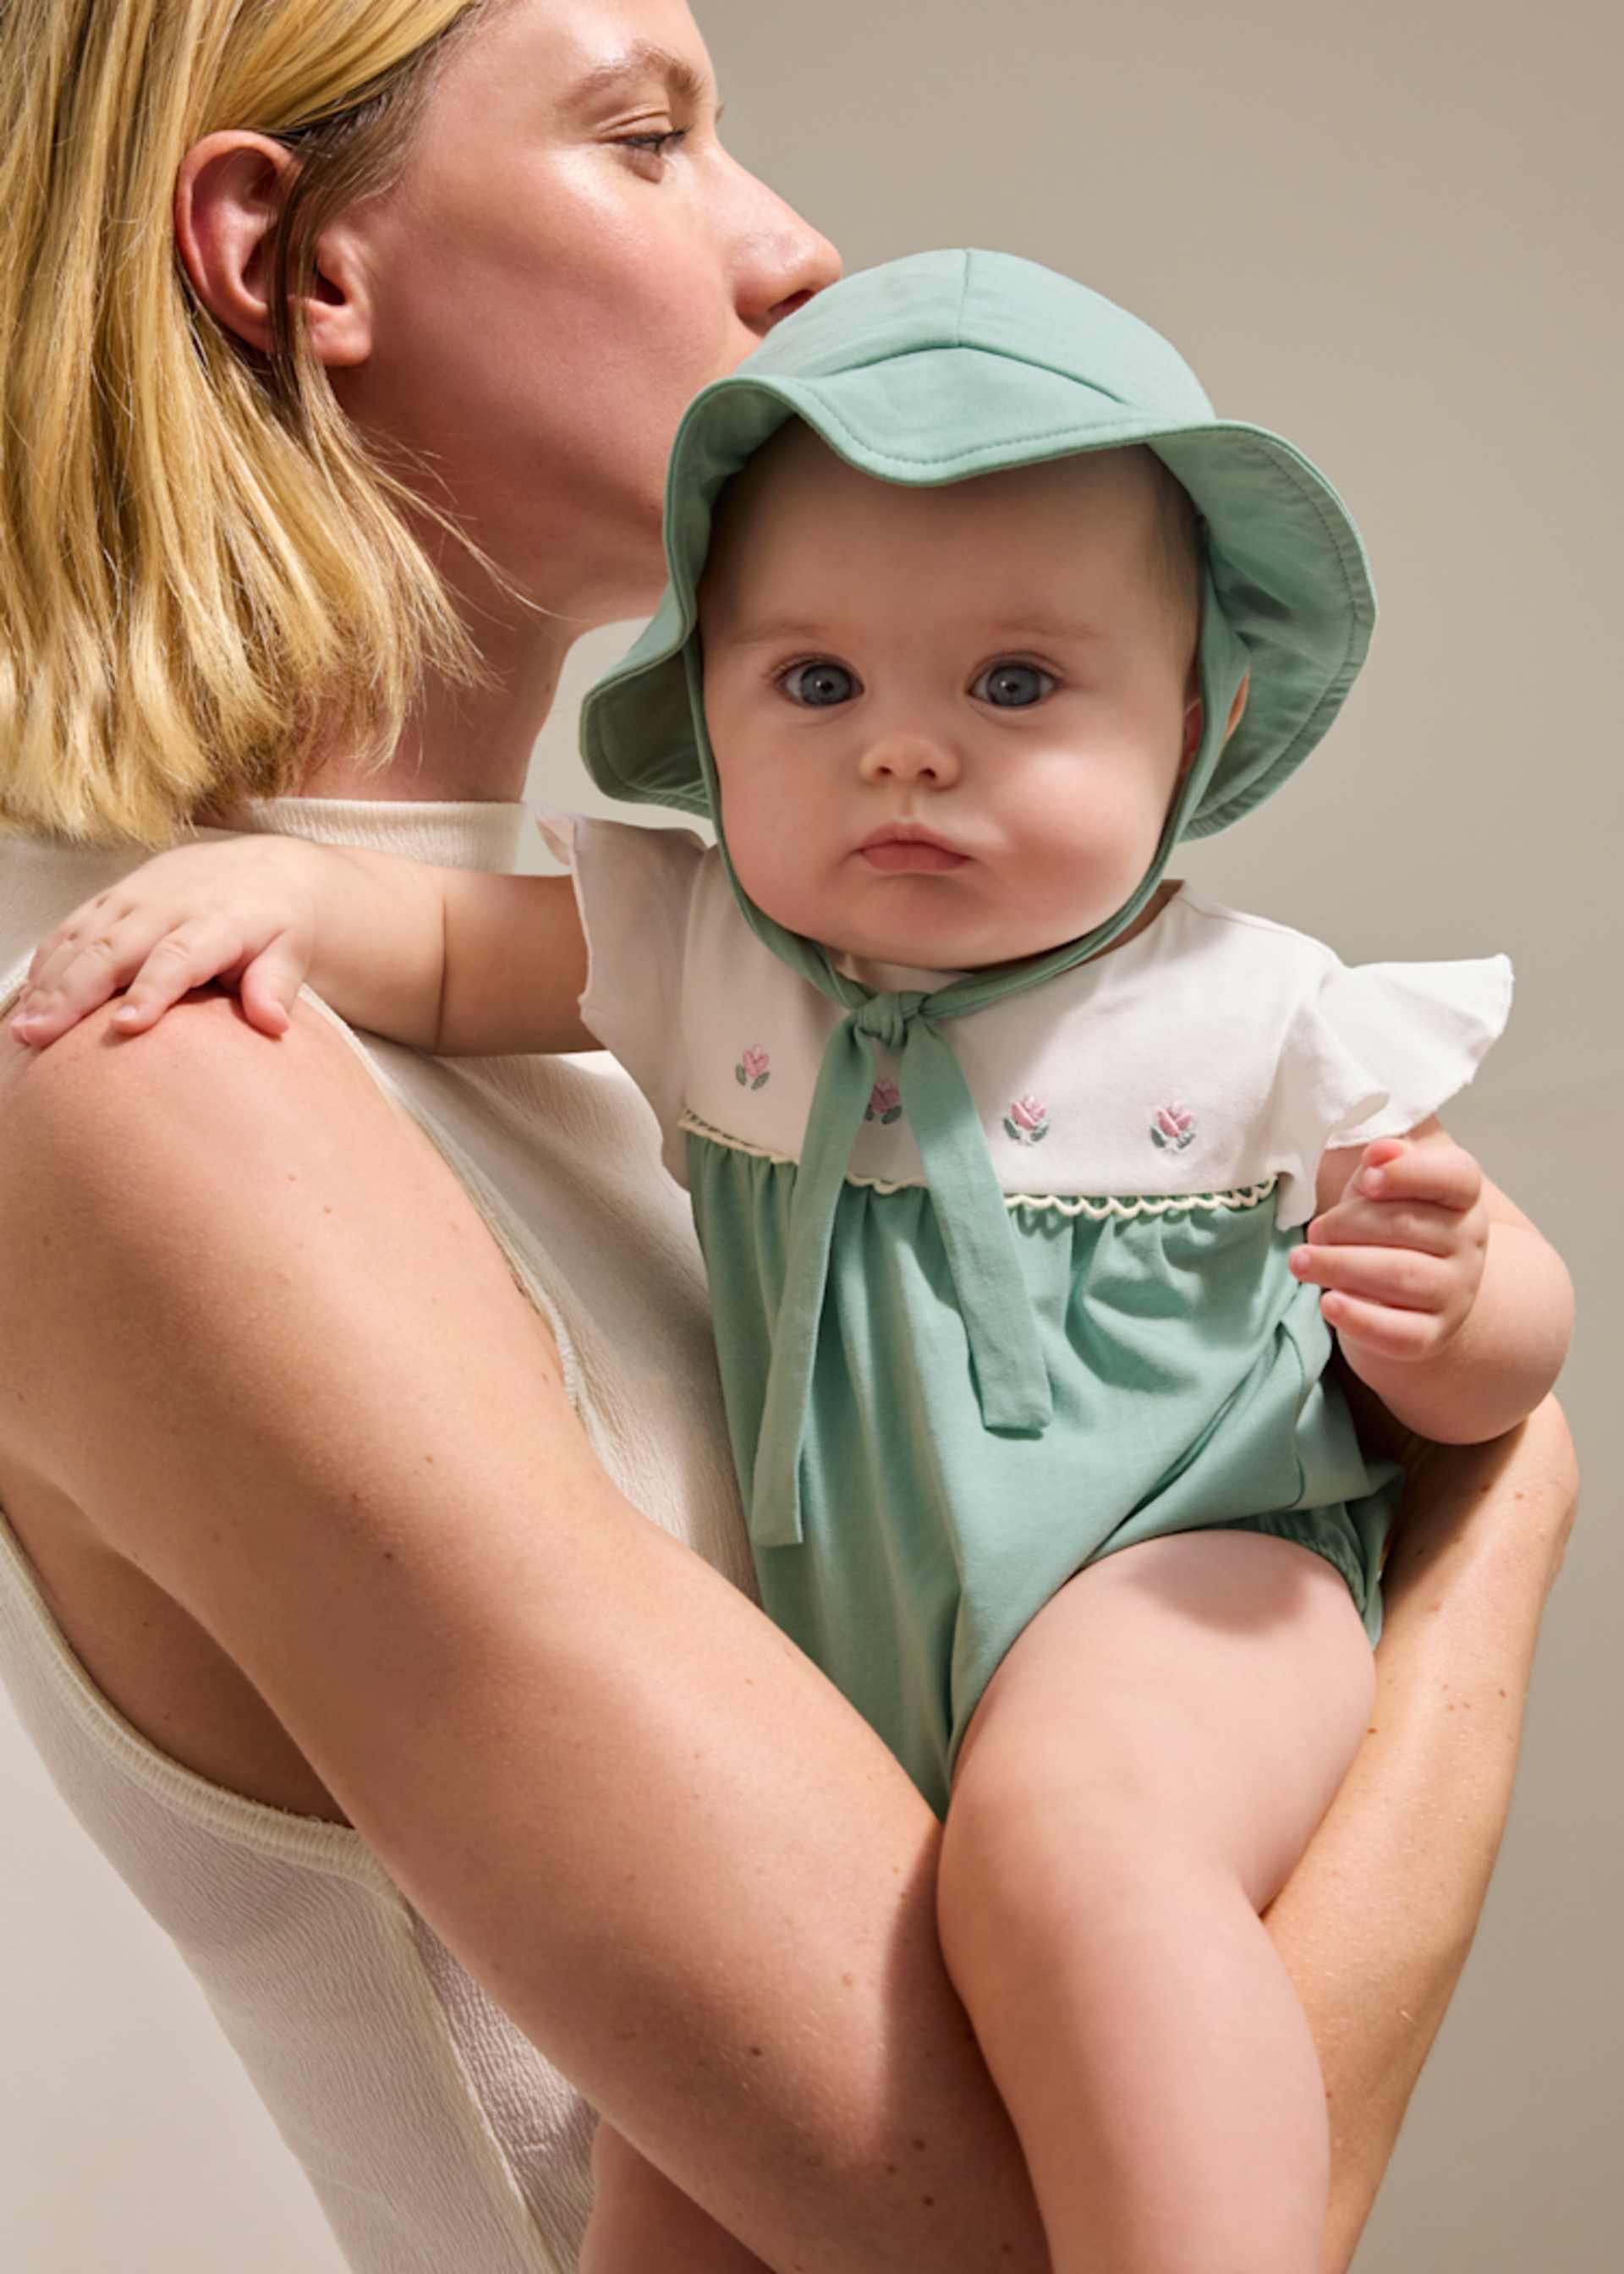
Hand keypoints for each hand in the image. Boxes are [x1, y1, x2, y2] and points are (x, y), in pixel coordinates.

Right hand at [9, 838, 318, 1048]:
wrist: (266, 870)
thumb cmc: (279, 926)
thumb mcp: (292, 953)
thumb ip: (277, 986)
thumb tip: (274, 1023)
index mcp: (220, 920)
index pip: (180, 956)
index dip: (152, 990)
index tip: (127, 1026)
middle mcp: (171, 903)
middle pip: (115, 949)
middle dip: (75, 993)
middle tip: (42, 1036)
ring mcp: (137, 896)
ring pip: (83, 937)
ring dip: (49, 982)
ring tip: (24, 1027)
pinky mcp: (115, 895)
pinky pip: (73, 926)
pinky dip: (48, 961)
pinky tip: (28, 997)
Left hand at [1289, 1135, 1488, 1364]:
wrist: (1410, 1293)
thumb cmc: (1389, 1224)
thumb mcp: (1385, 1183)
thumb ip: (1384, 1162)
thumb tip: (1382, 1151)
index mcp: (1461, 1196)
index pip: (1454, 1175)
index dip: (1409, 1173)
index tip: (1367, 1179)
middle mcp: (1469, 1243)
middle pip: (1409, 1226)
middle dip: (1348, 1225)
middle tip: (1313, 1231)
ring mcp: (1456, 1292)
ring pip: (1400, 1277)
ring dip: (1340, 1266)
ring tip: (1300, 1261)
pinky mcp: (1432, 1335)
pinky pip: (1398, 1333)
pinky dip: (1359, 1318)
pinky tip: (1328, 1303)